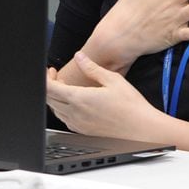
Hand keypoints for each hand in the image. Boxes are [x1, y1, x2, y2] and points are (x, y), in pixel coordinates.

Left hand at [47, 52, 162, 139]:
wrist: (142, 129)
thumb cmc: (131, 106)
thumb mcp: (113, 79)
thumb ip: (91, 68)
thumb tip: (80, 57)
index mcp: (79, 99)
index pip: (50, 88)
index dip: (46, 78)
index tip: (51, 71)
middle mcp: (75, 113)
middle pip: (49, 99)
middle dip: (49, 85)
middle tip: (57, 76)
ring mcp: (78, 124)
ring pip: (55, 110)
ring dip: (55, 97)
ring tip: (66, 87)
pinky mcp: (83, 131)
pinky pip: (64, 119)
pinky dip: (62, 109)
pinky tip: (73, 102)